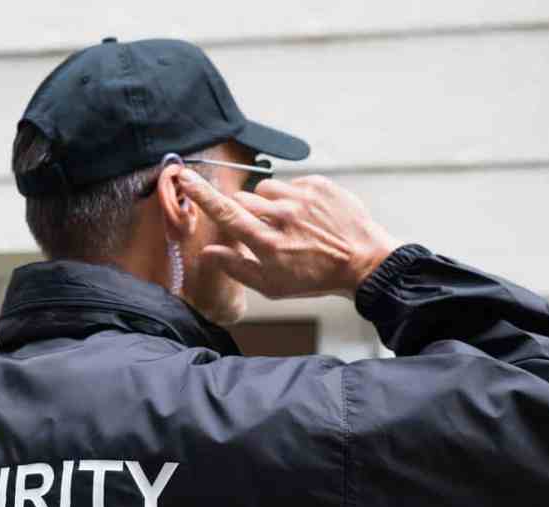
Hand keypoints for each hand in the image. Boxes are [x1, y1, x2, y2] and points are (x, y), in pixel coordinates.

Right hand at [178, 169, 404, 299]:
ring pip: (265, 189)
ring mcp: (302, 198)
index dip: (202, 195)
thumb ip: (236, 267)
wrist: (363, 263)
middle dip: (244, 211)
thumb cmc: (314, 278)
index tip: (185, 177)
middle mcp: (282, 217)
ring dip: (268, 203)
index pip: (226, 213)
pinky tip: (306, 216)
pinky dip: (292, 197)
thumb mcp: (272, 285)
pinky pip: (291, 183)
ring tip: (287, 222)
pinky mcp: (319, 185)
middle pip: (242, 199)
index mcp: (267, 243)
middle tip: (262, 229)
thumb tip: (207, 253)